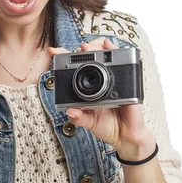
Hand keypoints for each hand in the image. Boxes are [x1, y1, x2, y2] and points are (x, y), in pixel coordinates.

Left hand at [47, 38, 152, 152]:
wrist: (126, 136)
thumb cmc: (107, 126)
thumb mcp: (89, 123)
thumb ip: (79, 118)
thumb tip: (70, 112)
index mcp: (90, 88)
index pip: (77, 69)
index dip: (66, 58)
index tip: (54, 52)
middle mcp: (102, 81)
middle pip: (92, 56)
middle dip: (85, 48)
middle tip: (78, 48)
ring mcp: (115, 79)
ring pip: (107, 54)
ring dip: (97, 46)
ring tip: (88, 46)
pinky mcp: (127, 81)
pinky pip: (123, 63)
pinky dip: (116, 52)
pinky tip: (108, 46)